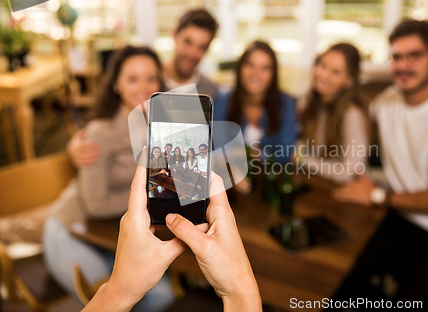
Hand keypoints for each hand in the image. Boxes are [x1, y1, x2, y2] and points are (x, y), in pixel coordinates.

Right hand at [67, 129, 100, 167]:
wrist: (71, 150)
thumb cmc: (78, 142)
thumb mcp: (78, 136)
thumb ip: (82, 133)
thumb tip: (86, 130)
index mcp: (74, 145)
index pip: (82, 146)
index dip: (90, 145)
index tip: (97, 143)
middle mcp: (73, 153)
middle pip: (83, 153)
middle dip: (92, 153)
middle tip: (100, 151)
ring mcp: (74, 158)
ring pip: (83, 160)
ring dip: (91, 159)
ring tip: (99, 156)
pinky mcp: (76, 163)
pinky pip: (82, 165)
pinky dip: (88, 163)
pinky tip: (94, 161)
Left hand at [83, 151, 206, 311]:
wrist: (123, 288)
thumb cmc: (138, 273)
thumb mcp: (165, 256)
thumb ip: (183, 238)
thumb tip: (199, 226)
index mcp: (135, 220)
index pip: (138, 188)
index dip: (142, 168)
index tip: (146, 152)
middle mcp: (131, 219)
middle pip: (139, 189)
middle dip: (149, 172)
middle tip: (161, 158)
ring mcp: (132, 225)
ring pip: (142, 201)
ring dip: (152, 188)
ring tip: (165, 175)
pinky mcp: (135, 231)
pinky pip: (145, 211)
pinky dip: (154, 203)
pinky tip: (165, 203)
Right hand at [166, 173, 261, 311]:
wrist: (236, 288)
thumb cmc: (229, 268)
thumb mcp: (204, 247)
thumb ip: (186, 230)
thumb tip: (170, 216)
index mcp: (223, 213)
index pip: (214, 182)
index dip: (203, 169)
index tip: (190, 159)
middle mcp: (220, 217)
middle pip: (205, 192)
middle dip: (191, 182)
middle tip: (174, 173)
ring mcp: (215, 227)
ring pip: (198, 208)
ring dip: (187, 201)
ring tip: (171, 192)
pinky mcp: (209, 237)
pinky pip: (196, 222)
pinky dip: (185, 218)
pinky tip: (174, 220)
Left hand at [331, 174, 374, 205]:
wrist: (376, 195)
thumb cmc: (371, 187)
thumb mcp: (366, 179)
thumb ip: (361, 174)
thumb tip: (357, 169)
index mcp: (357, 184)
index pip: (348, 185)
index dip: (343, 188)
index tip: (337, 189)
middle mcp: (355, 189)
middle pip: (346, 190)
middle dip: (340, 191)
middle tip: (333, 193)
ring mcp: (356, 194)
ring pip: (346, 195)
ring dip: (340, 195)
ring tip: (334, 196)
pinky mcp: (357, 199)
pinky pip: (349, 199)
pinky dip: (343, 199)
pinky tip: (339, 199)